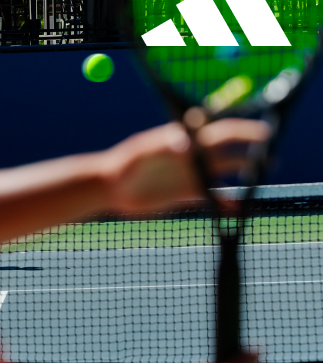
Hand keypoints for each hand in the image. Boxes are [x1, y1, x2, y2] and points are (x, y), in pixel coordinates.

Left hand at [103, 119, 270, 212]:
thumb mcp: (143, 151)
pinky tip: (240, 211)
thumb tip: (186, 144)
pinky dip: (226, 205)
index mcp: (186, 140)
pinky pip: (211, 199)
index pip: (220, 132)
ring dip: (243, 179)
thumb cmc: (124, 163)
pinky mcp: (184, 195)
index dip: (243, 131)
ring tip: (262, 181)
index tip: (263, 134)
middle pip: (228, 153)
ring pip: (223, 177)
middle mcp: (192, 156)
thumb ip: (164, 145)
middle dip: (251, 154)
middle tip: (271, 159)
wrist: (110, 187)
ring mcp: (190, 176)